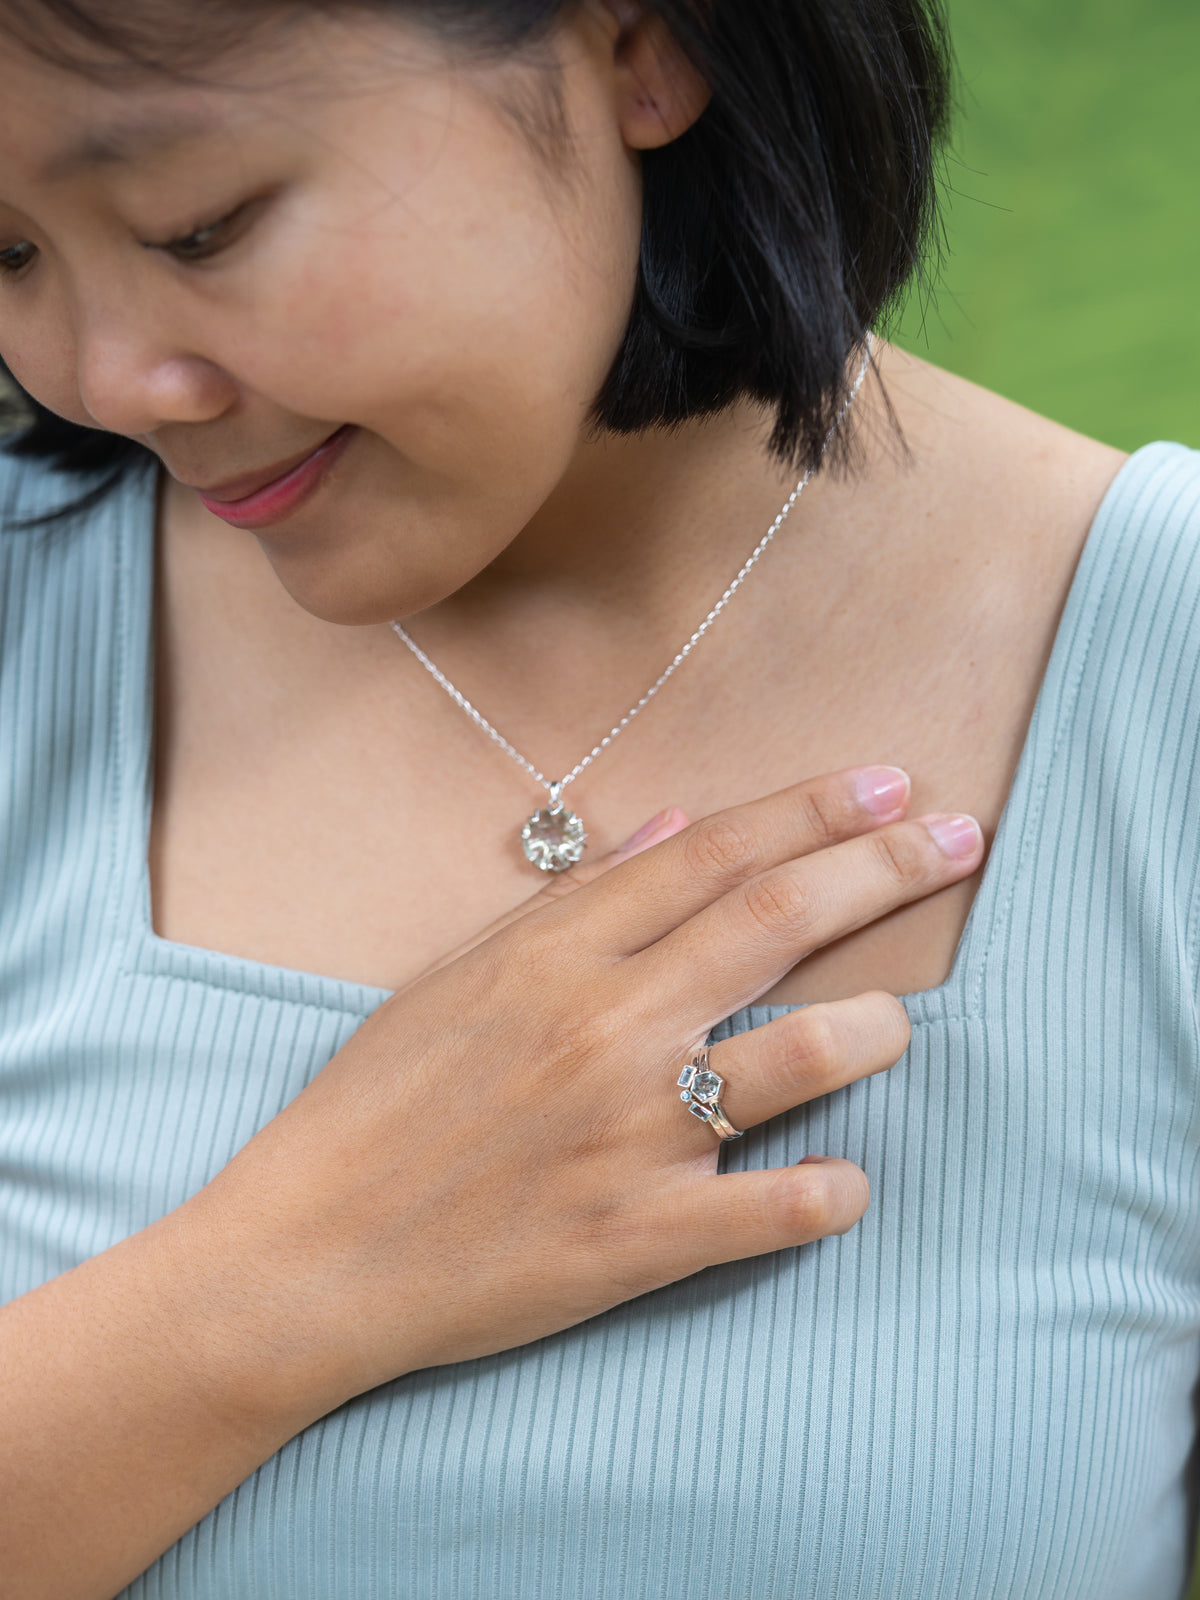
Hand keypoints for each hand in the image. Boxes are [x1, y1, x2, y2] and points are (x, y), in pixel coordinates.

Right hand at [193, 765, 982, 1415]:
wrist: (311, 1249)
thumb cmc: (376, 1103)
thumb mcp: (456, 975)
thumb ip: (572, 900)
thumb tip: (673, 825)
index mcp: (556, 954)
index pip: (713, 854)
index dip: (813, 809)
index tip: (891, 785)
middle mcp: (606, 1026)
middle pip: (777, 921)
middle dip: (883, 867)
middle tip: (958, 841)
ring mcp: (630, 1133)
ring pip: (803, 1055)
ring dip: (875, 1029)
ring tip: (896, 1022)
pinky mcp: (641, 1237)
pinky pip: (777, 1208)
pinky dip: (829, 1190)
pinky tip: (845, 1179)